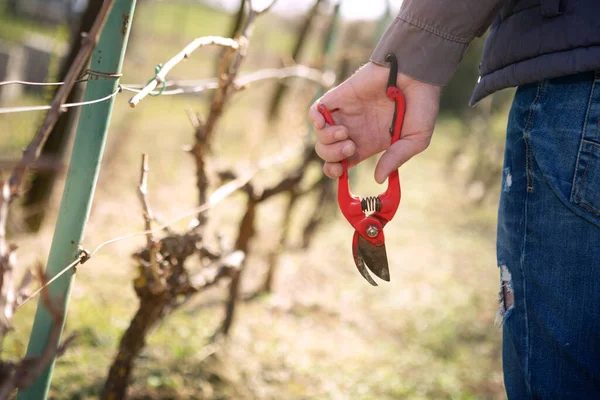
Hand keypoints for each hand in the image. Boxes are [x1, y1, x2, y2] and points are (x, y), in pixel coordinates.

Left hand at [308, 62, 441, 183]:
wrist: (418, 73)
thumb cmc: (422, 105)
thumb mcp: (416, 139)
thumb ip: (396, 158)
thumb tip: (378, 178)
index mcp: (370, 143)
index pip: (342, 163)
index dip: (336, 172)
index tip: (341, 172)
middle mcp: (355, 130)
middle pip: (327, 154)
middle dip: (332, 157)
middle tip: (350, 146)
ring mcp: (346, 113)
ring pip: (320, 136)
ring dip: (327, 141)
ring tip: (345, 133)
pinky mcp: (339, 96)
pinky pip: (315, 111)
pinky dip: (315, 120)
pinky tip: (325, 122)